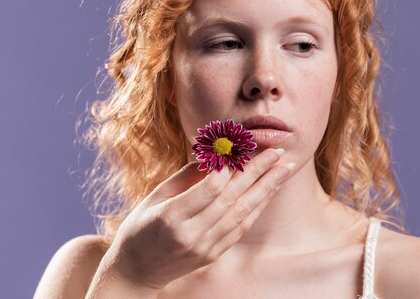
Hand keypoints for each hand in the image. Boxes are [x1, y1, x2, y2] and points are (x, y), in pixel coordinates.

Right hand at [101, 148, 293, 290]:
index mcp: (172, 217)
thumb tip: (215, 156)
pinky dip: (256, 208)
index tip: (241, 147)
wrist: (136, 271)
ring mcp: (204, 247)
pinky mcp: (213, 255)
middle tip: (277, 151)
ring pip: (242, 214)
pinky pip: (240, 228)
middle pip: (232, 199)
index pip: (210, 190)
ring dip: (266, 189)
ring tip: (283, 169)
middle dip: (258, 172)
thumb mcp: (155, 196)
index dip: (228, 167)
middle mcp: (192, 234)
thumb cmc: (141, 226)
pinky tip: (268, 192)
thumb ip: (186, 177)